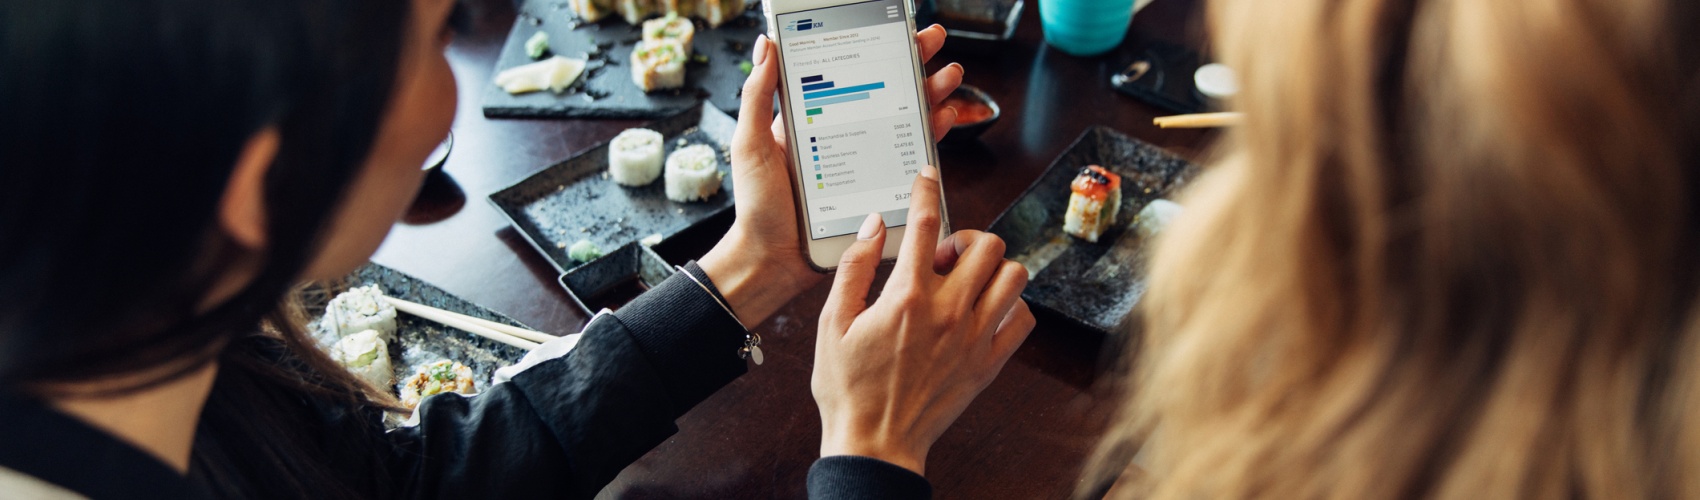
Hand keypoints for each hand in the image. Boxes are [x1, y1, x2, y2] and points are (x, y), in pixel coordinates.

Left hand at [700, 25, 965, 325]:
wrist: (772, 260)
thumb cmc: (757, 206)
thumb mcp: (751, 144)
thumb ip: (759, 96)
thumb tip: (765, 45)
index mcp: (813, 117)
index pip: (849, 72)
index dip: (875, 48)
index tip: (894, 28)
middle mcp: (843, 133)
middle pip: (885, 89)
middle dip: (914, 62)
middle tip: (934, 40)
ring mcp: (864, 159)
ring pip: (905, 117)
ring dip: (931, 93)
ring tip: (949, 75)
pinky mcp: (879, 186)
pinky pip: (911, 155)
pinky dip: (932, 135)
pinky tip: (945, 117)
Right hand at [811, 165, 1035, 474]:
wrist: (874, 444)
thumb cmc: (848, 389)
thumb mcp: (831, 323)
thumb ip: (854, 269)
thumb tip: (873, 227)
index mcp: (906, 298)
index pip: (924, 224)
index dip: (926, 192)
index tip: (927, 179)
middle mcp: (947, 313)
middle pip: (985, 244)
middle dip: (965, 238)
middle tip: (943, 257)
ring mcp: (974, 339)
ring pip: (1013, 276)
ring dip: (993, 269)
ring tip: (967, 281)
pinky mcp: (988, 364)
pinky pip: (1022, 320)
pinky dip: (1010, 307)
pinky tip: (984, 311)